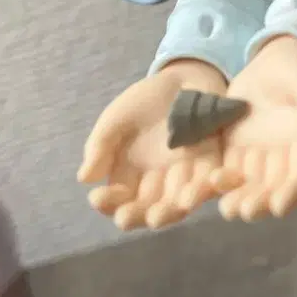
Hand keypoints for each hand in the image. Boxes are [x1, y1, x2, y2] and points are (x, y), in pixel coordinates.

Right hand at [78, 60, 227, 230]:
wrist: (183, 78)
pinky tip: (190, 195)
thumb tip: (84, 179)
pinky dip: (201, 191)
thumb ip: (100, 146)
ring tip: (157, 215)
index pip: (117, 201)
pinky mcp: (212, 164)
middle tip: (126, 218)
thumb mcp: (116, 120)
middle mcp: (157, 184)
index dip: (108, 203)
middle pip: (146, 211)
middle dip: (137, 216)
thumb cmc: (144, 101)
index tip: (98, 197)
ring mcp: (185, 176)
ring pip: (177, 205)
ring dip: (168, 212)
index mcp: (130, 176)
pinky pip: (208, 183)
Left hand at [211, 35, 296, 221]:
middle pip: (273, 189)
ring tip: (227, 207)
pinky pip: (226, 168)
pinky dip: (218, 180)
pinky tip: (208, 182)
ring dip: (238, 197)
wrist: (277, 54)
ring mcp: (258, 155)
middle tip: (246, 211)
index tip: (279, 207)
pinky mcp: (234, 147)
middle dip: (261, 202)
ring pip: (248, 185)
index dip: (293, 194)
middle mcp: (284, 160)